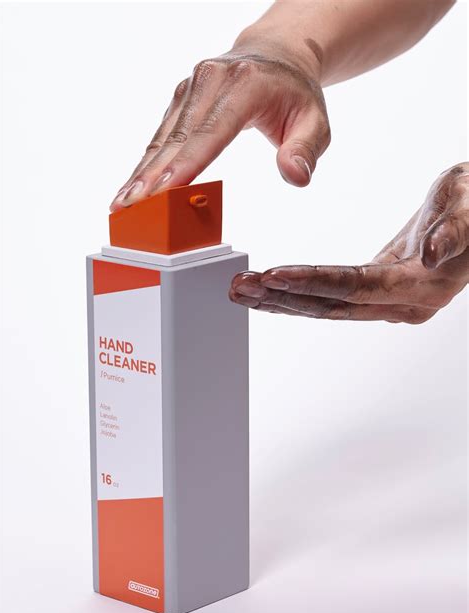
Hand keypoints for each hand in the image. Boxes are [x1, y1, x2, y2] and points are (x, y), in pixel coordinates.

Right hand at [110, 33, 329, 210]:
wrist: (276, 54)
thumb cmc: (295, 93)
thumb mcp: (316, 122)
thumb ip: (306, 149)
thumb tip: (295, 175)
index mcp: (244, 85)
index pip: (211, 131)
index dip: (186, 164)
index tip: (163, 190)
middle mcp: (210, 81)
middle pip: (178, 137)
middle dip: (152, 176)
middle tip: (130, 206)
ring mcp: (191, 89)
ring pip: (163, 138)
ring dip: (141, 173)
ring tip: (122, 203)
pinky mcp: (181, 100)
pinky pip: (161, 137)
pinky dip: (146, 164)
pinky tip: (132, 188)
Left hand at [230, 163, 468, 323]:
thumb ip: (456, 231)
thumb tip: (435, 255)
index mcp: (422, 285)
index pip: (356, 286)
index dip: (312, 282)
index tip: (273, 276)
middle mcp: (403, 303)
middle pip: (332, 304)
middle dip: (282, 297)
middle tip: (240, 287)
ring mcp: (389, 302)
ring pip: (328, 307)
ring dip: (282, 301)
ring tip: (243, 290)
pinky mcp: (378, 293)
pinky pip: (333, 298)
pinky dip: (299, 294)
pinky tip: (272, 291)